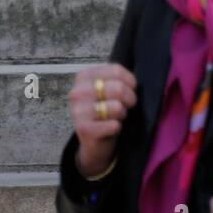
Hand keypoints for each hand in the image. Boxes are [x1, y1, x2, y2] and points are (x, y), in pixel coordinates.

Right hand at [69, 63, 137, 177]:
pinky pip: (113, 125)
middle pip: (118, 88)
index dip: (131, 81)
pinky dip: (117, 127)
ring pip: (117, 107)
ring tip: (116, 117)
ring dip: (122, 114)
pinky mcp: (84, 129)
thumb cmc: (105, 112)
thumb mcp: (109, 90)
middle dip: (129, 99)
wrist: (94, 143)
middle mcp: (78, 92)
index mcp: (84, 77)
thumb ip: (118, 80)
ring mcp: (78, 110)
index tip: (131, 89)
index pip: (116, 70)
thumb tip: (134, 82)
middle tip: (127, 106)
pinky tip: (111, 128)